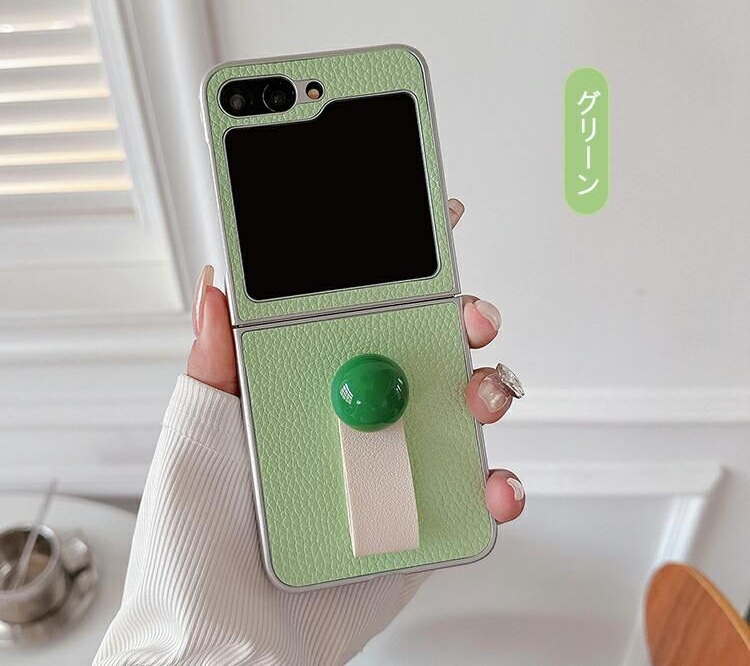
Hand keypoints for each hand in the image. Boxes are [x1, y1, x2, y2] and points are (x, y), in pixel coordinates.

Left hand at [188, 198, 524, 524]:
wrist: (232, 642)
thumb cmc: (200, 542)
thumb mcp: (197, 436)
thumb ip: (216, 360)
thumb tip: (218, 283)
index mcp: (310, 381)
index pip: (361, 308)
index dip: (398, 266)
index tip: (432, 223)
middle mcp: (359, 411)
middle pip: (425, 346)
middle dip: (458, 316)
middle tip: (465, 311)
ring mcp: (396, 459)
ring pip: (462, 406)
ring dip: (488, 388)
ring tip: (480, 394)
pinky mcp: (423, 514)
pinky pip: (474, 490)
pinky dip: (497, 484)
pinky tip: (490, 484)